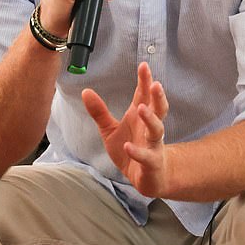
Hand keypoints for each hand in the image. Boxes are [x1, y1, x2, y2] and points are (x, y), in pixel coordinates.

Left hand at [82, 62, 170, 197]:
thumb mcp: (110, 130)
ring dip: (150, 119)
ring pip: (157, 130)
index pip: (144, 96)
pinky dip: (138, 151)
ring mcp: (153, 146)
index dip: (145, 81)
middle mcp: (149, 128)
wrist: (147, 178)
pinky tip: (128, 146)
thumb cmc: (131, 149)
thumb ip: (100, 112)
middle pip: (158, 109)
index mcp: (140, 118)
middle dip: (157, 96)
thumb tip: (85, 91)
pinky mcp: (152, 163)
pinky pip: (147, 156)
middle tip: (155, 83)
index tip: (144, 66)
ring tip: (141, 109)